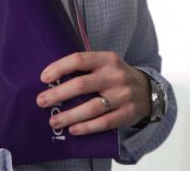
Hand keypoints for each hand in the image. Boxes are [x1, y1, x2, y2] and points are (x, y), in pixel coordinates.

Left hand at [35, 51, 149, 135]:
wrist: (148, 91)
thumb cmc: (116, 77)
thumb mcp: (106, 64)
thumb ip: (86, 68)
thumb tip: (53, 78)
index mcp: (107, 59)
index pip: (80, 59)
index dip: (60, 68)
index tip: (43, 78)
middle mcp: (116, 75)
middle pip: (82, 84)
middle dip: (59, 94)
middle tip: (41, 101)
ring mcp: (123, 95)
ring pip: (92, 107)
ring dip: (70, 115)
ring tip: (53, 121)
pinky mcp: (127, 113)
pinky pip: (104, 122)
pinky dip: (87, 127)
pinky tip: (73, 129)